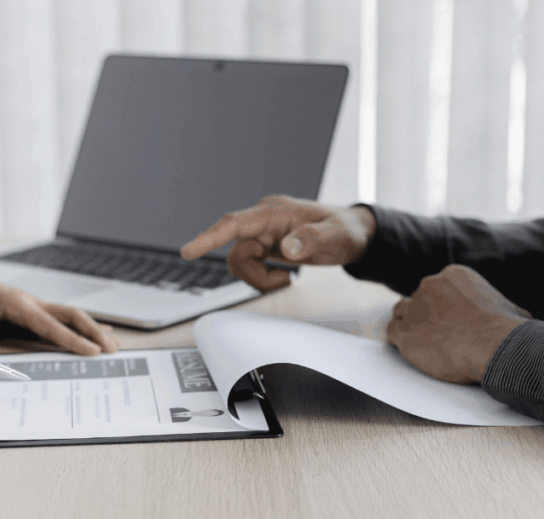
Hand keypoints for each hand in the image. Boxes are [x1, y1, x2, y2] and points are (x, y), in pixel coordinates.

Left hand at [0, 262, 119, 355]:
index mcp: (17, 304)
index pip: (50, 325)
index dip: (73, 339)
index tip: (93, 351)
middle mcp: (30, 301)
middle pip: (71, 315)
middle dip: (93, 331)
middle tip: (113, 348)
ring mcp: (34, 303)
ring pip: (70, 314)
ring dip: (92, 328)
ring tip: (114, 343)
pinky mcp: (33, 307)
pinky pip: (62, 316)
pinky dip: (81, 325)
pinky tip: (97, 331)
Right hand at [180, 195, 376, 291]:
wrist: (354, 235)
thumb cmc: (346, 230)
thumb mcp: (335, 235)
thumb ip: (310, 239)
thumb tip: (285, 248)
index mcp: (275, 211)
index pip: (234, 223)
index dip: (209, 237)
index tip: (189, 251)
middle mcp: (264, 221)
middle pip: (236, 251)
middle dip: (253, 273)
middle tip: (282, 281)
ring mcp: (263, 234)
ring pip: (239, 262)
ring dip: (257, 278)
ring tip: (286, 278)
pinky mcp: (265, 247)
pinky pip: (249, 267)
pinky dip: (262, 278)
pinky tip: (283, 276)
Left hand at [387, 265, 531, 382]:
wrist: (492, 345)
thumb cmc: (505, 329)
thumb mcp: (511, 308)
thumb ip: (503, 307)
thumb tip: (518, 315)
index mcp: (452, 275)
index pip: (437, 287)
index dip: (440, 305)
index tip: (447, 318)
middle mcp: (429, 286)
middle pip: (418, 298)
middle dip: (424, 314)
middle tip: (435, 332)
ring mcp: (414, 308)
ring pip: (401, 312)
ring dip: (408, 324)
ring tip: (420, 340)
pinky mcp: (405, 332)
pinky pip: (393, 332)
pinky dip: (399, 340)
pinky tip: (410, 348)